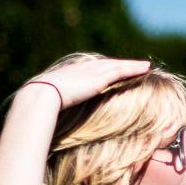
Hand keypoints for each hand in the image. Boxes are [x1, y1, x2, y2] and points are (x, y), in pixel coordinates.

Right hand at [20, 56, 151, 110]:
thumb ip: (54, 109)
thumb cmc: (40, 105)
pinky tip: (145, 68)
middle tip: (134, 65)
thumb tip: (50, 121)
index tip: (112, 70)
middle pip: (105, 64)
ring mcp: (90, 72)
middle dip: (119, 64)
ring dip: (132, 65)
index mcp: (68, 73)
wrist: (41, 97)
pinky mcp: (98, 78)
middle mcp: (80, 68)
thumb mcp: (48, 105)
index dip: (103, 69)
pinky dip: (134, 68)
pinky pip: (121, 71)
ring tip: (145, 65)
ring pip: (116, 65)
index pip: (89, 69)